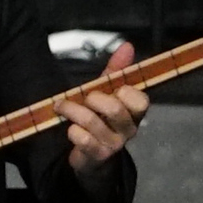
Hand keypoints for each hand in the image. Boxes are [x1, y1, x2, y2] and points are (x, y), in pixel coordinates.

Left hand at [58, 40, 148, 185]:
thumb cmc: (101, 119)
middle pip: (114, 108)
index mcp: (135, 112)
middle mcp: (129, 129)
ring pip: (92, 121)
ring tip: (61, 106)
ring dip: (72, 110)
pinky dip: (72, 131)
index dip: (123, 92)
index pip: (140, 100)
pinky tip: (70, 129)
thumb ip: (116, 71)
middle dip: (92, 98)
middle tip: (82, 97)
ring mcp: (115, 145)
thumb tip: (127, 45)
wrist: (92, 157)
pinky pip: (83, 139)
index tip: (110, 90)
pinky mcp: (98, 156)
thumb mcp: (107, 93)